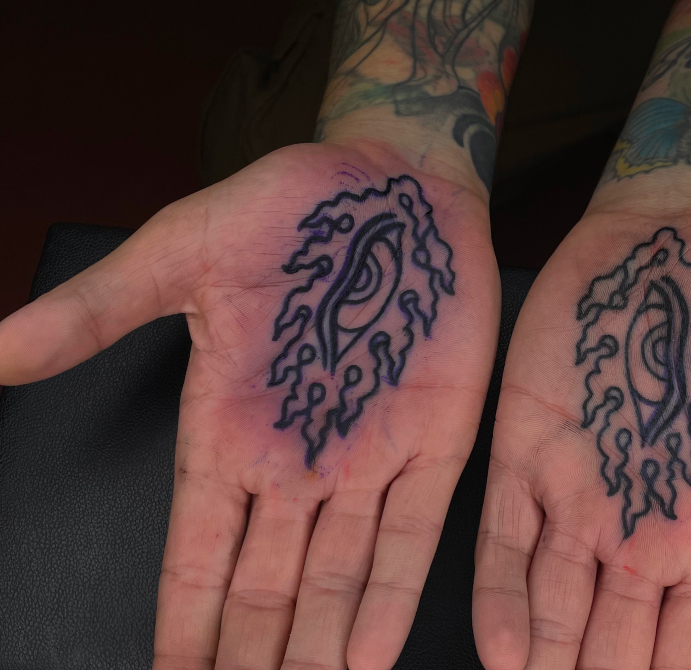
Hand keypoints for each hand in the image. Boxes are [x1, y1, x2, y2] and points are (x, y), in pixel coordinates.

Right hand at [0, 142, 499, 669]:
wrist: (393, 185)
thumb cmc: (288, 212)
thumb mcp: (178, 255)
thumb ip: (95, 315)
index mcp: (228, 427)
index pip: (196, 553)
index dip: (182, 623)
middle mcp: (297, 460)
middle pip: (264, 588)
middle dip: (248, 656)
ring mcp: (368, 455)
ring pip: (334, 579)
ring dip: (314, 648)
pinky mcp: (435, 439)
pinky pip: (409, 535)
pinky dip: (388, 597)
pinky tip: (366, 657)